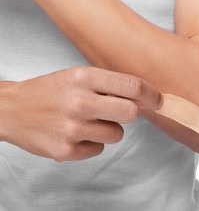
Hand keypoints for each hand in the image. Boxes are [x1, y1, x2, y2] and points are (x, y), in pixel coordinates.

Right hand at [1, 66, 161, 161]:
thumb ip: (110, 84)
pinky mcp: (65, 150)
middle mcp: (79, 102)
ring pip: (117, 134)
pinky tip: (76, 133)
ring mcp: (72, 128)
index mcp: (84, 77)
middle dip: (130, 113)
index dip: (151, 94)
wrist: (12, 109)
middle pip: (131, 113)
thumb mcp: (78, 76)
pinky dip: (92, 143)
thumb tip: (144, 96)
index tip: (157, 100)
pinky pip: (99, 149)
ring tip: (88, 121)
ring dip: (109, 129)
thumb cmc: (50, 91)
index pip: (132, 86)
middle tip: (118, 111)